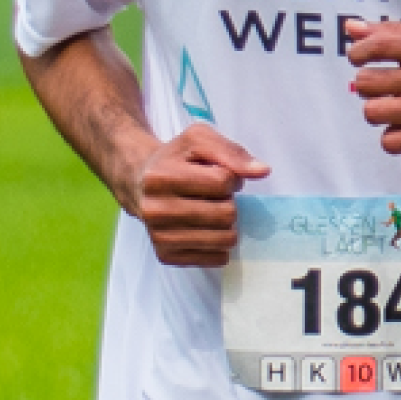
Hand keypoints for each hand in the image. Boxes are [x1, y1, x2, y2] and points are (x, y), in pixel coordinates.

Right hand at [121, 124, 267, 267]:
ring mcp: (159, 236)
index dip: (231, 178)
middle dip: (228, 202)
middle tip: (214, 196)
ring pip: (224, 239)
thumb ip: (232, 151)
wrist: (138, 182)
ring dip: (227, 225)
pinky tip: (205, 229)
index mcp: (161, 176)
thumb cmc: (175, 159)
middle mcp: (155, 210)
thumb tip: (262, 171)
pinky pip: (216, 259)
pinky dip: (219, 244)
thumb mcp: (198, 140)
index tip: (219, 176)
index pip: (223, 182)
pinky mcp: (166, 256)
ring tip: (211, 211)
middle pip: (226, 214)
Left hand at [346, 19, 400, 155]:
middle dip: (368, 84)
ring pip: (373, 112)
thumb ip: (394, 31)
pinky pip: (390, 141)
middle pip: (367, 82)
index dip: (358, 54)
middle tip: (382, 86)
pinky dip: (393, 136)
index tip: (360, 59)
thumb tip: (352, 28)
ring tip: (394, 107)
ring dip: (378, 111)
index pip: (377, 46)